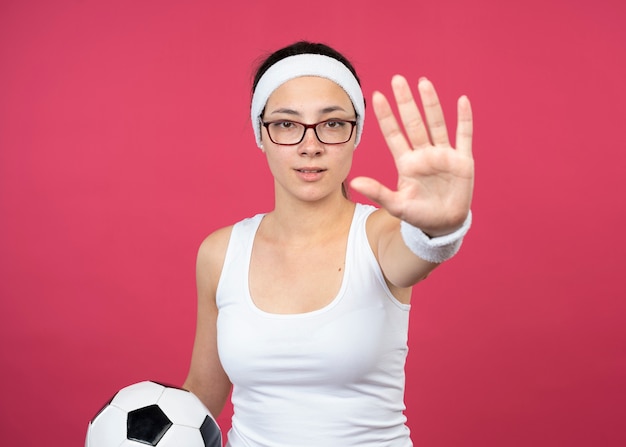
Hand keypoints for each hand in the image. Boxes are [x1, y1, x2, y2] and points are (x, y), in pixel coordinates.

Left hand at [350, 75, 473, 236]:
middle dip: (405, 102)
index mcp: (406, 163)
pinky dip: (464, 119)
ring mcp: (443, 155)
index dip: (385, 116)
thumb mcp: (396, 205)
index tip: (375, 97)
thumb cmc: (418, 215)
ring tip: (423, 82)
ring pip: (436, 123)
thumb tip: (353, 182)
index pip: (393, 134)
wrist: (443, 226)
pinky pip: (464, 136)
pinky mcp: (462, 160)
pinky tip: (462, 100)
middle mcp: (423, 154)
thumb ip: (377, 192)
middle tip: (397, 79)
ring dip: (431, 104)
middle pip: (413, 122)